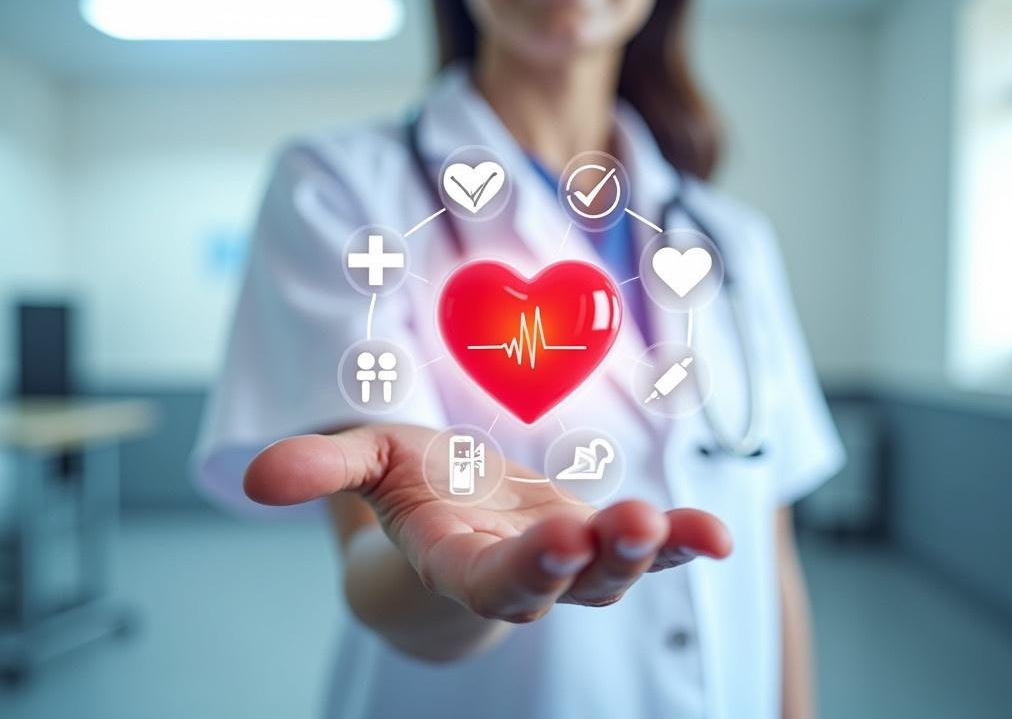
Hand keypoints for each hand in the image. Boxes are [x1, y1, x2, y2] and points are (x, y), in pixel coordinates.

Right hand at [245, 425, 730, 622]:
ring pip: (611, 574)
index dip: (523, 567)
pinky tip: (717, 533)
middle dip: (596, 563)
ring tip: (691, 528)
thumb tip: (254, 477)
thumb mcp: (366, 464)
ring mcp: (566, 559)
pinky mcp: (599, 536)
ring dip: (651, 553)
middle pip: (561, 587)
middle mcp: (517, 571)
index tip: (559, 539)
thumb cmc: (409, 486)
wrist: (451, 511)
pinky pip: (646, 546)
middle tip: (628, 527)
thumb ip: (323, 469)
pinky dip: (682, 543)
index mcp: (456, 559)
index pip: (489, 578)